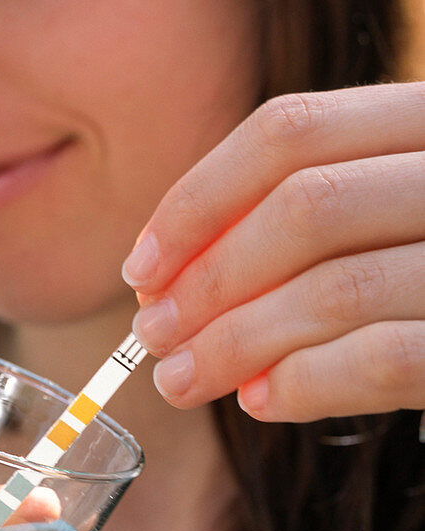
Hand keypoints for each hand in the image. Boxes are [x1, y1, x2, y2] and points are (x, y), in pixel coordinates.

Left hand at [124, 82, 424, 421]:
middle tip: (151, 335)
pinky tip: (261, 401)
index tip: (142, 265)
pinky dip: (310, 382)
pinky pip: (389, 359)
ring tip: (182, 381)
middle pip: (305, 205)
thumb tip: (172, 280)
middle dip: (208, 279)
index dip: (198, 199)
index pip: (289, 129)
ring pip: (340, 286)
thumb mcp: (384, 213)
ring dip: (235, 343)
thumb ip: (306, 222)